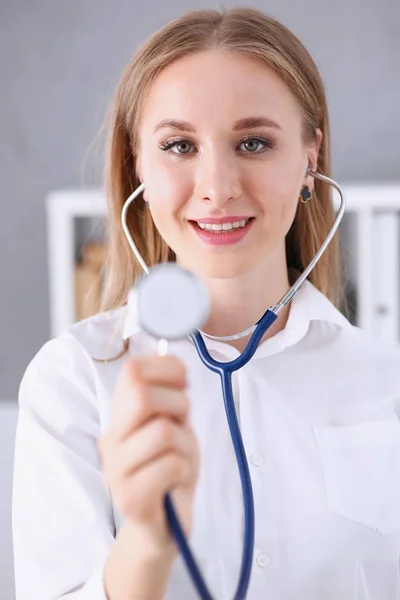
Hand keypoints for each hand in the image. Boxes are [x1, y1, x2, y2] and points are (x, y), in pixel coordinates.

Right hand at [98, 354, 199, 554]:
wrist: (164, 526)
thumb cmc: (171, 470)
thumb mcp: (173, 425)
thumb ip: (169, 396)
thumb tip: (172, 361)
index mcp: (120, 416)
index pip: (132, 371)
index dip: (165, 367)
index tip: (183, 382)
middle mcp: (111, 439)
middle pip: (142, 396)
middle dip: (177, 404)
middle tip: (182, 423)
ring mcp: (116, 470)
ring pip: (162, 432)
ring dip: (185, 444)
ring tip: (181, 457)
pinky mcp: (129, 498)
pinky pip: (169, 465)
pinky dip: (184, 469)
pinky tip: (178, 479)